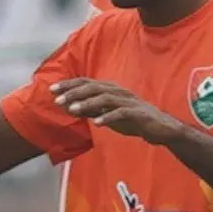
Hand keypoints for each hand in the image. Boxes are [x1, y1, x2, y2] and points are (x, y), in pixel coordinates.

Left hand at [49, 77, 179, 143]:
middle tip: (57, 99)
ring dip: (87, 103)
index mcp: (110, 89)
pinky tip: (97, 123)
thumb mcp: (107, 114)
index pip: (86, 83)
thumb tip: (69, 106)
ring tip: (72, 110)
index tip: (51, 90)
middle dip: (73, 92)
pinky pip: (121, 113)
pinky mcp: (137, 113)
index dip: (69, 85)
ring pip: (105, 98)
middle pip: (93, 87)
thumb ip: (90, 110)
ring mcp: (128, 101)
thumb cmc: (133, 120)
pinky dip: (109, 117)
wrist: (161, 128)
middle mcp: (118, 91)